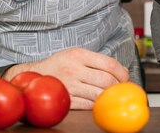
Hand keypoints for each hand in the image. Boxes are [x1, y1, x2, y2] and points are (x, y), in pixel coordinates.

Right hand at [3, 48, 128, 108]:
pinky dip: (97, 105)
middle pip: (106, 81)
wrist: (33, 76)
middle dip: (118, 86)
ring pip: (99, 95)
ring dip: (109, 97)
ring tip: (111, 95)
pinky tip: (98, 101)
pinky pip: (89, 105)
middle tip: (120, 89)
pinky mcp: (66, 100)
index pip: (109, 64)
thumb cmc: (60, 65)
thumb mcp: (77, 55)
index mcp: (79, 54)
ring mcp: (69, 86)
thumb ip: (99, 61)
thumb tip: (124, 71)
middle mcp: (74, 69)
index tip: (125, 78)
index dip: (122, 73)